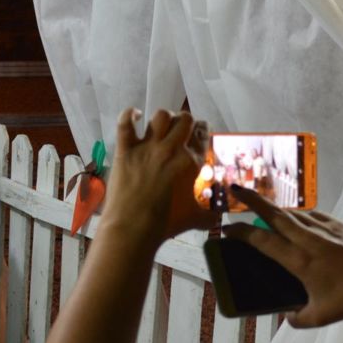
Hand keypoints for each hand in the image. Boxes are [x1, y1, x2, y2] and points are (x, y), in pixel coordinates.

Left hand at [100, 108, 215, 242]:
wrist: (134, 227)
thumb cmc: (166, 223)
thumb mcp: (193, 219)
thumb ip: (208, 217)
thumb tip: (217, 220)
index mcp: (191, 163)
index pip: (202, 135)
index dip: (201, 131)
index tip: (198, 134)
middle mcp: (172, 149)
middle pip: (185, 120)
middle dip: (184, 121)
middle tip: (180, 130)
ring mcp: (148, 147)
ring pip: (161, 116)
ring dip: (164, 118)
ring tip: (162, 125)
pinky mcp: (126, 149)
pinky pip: (126, 123)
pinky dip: (129, 115)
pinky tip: (134, 116)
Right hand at [223, 186, 342, 334]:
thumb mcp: (320, 317)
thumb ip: (297, 318)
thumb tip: (286, 315)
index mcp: (300, 261)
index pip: (263, 240)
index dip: (242, 233)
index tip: (226, 229)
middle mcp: (309, 240)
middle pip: (274, 214)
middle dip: (252, 199)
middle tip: (234, 188)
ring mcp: (325, 228)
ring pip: (292, 212)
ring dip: (274, 208)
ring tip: (260, 206)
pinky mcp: (338, 224)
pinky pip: (310, 214)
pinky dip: (296, 213)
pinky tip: (293, 217)